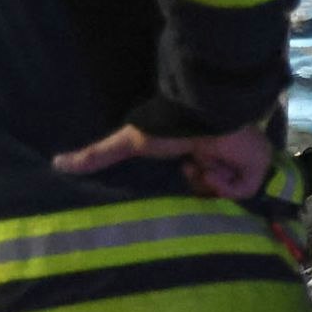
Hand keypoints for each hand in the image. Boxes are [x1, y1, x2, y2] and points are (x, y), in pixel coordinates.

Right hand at [54, 122, 273, 200]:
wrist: (204, 116)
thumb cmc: (169, 129)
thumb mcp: (129, 143)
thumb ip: (97, 155)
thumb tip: (56, 164)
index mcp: (193, 157)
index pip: (189, 185)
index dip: (181, 186)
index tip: (172, 180)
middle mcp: (217, 161)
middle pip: (204, 194)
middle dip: (194, 185)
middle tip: (185, 172)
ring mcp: (238, 167)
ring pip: (221, 195)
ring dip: (207, 178)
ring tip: (200, 161)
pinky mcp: (255, 171)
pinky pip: (239, 192)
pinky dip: (224, 181)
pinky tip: (215, 164)